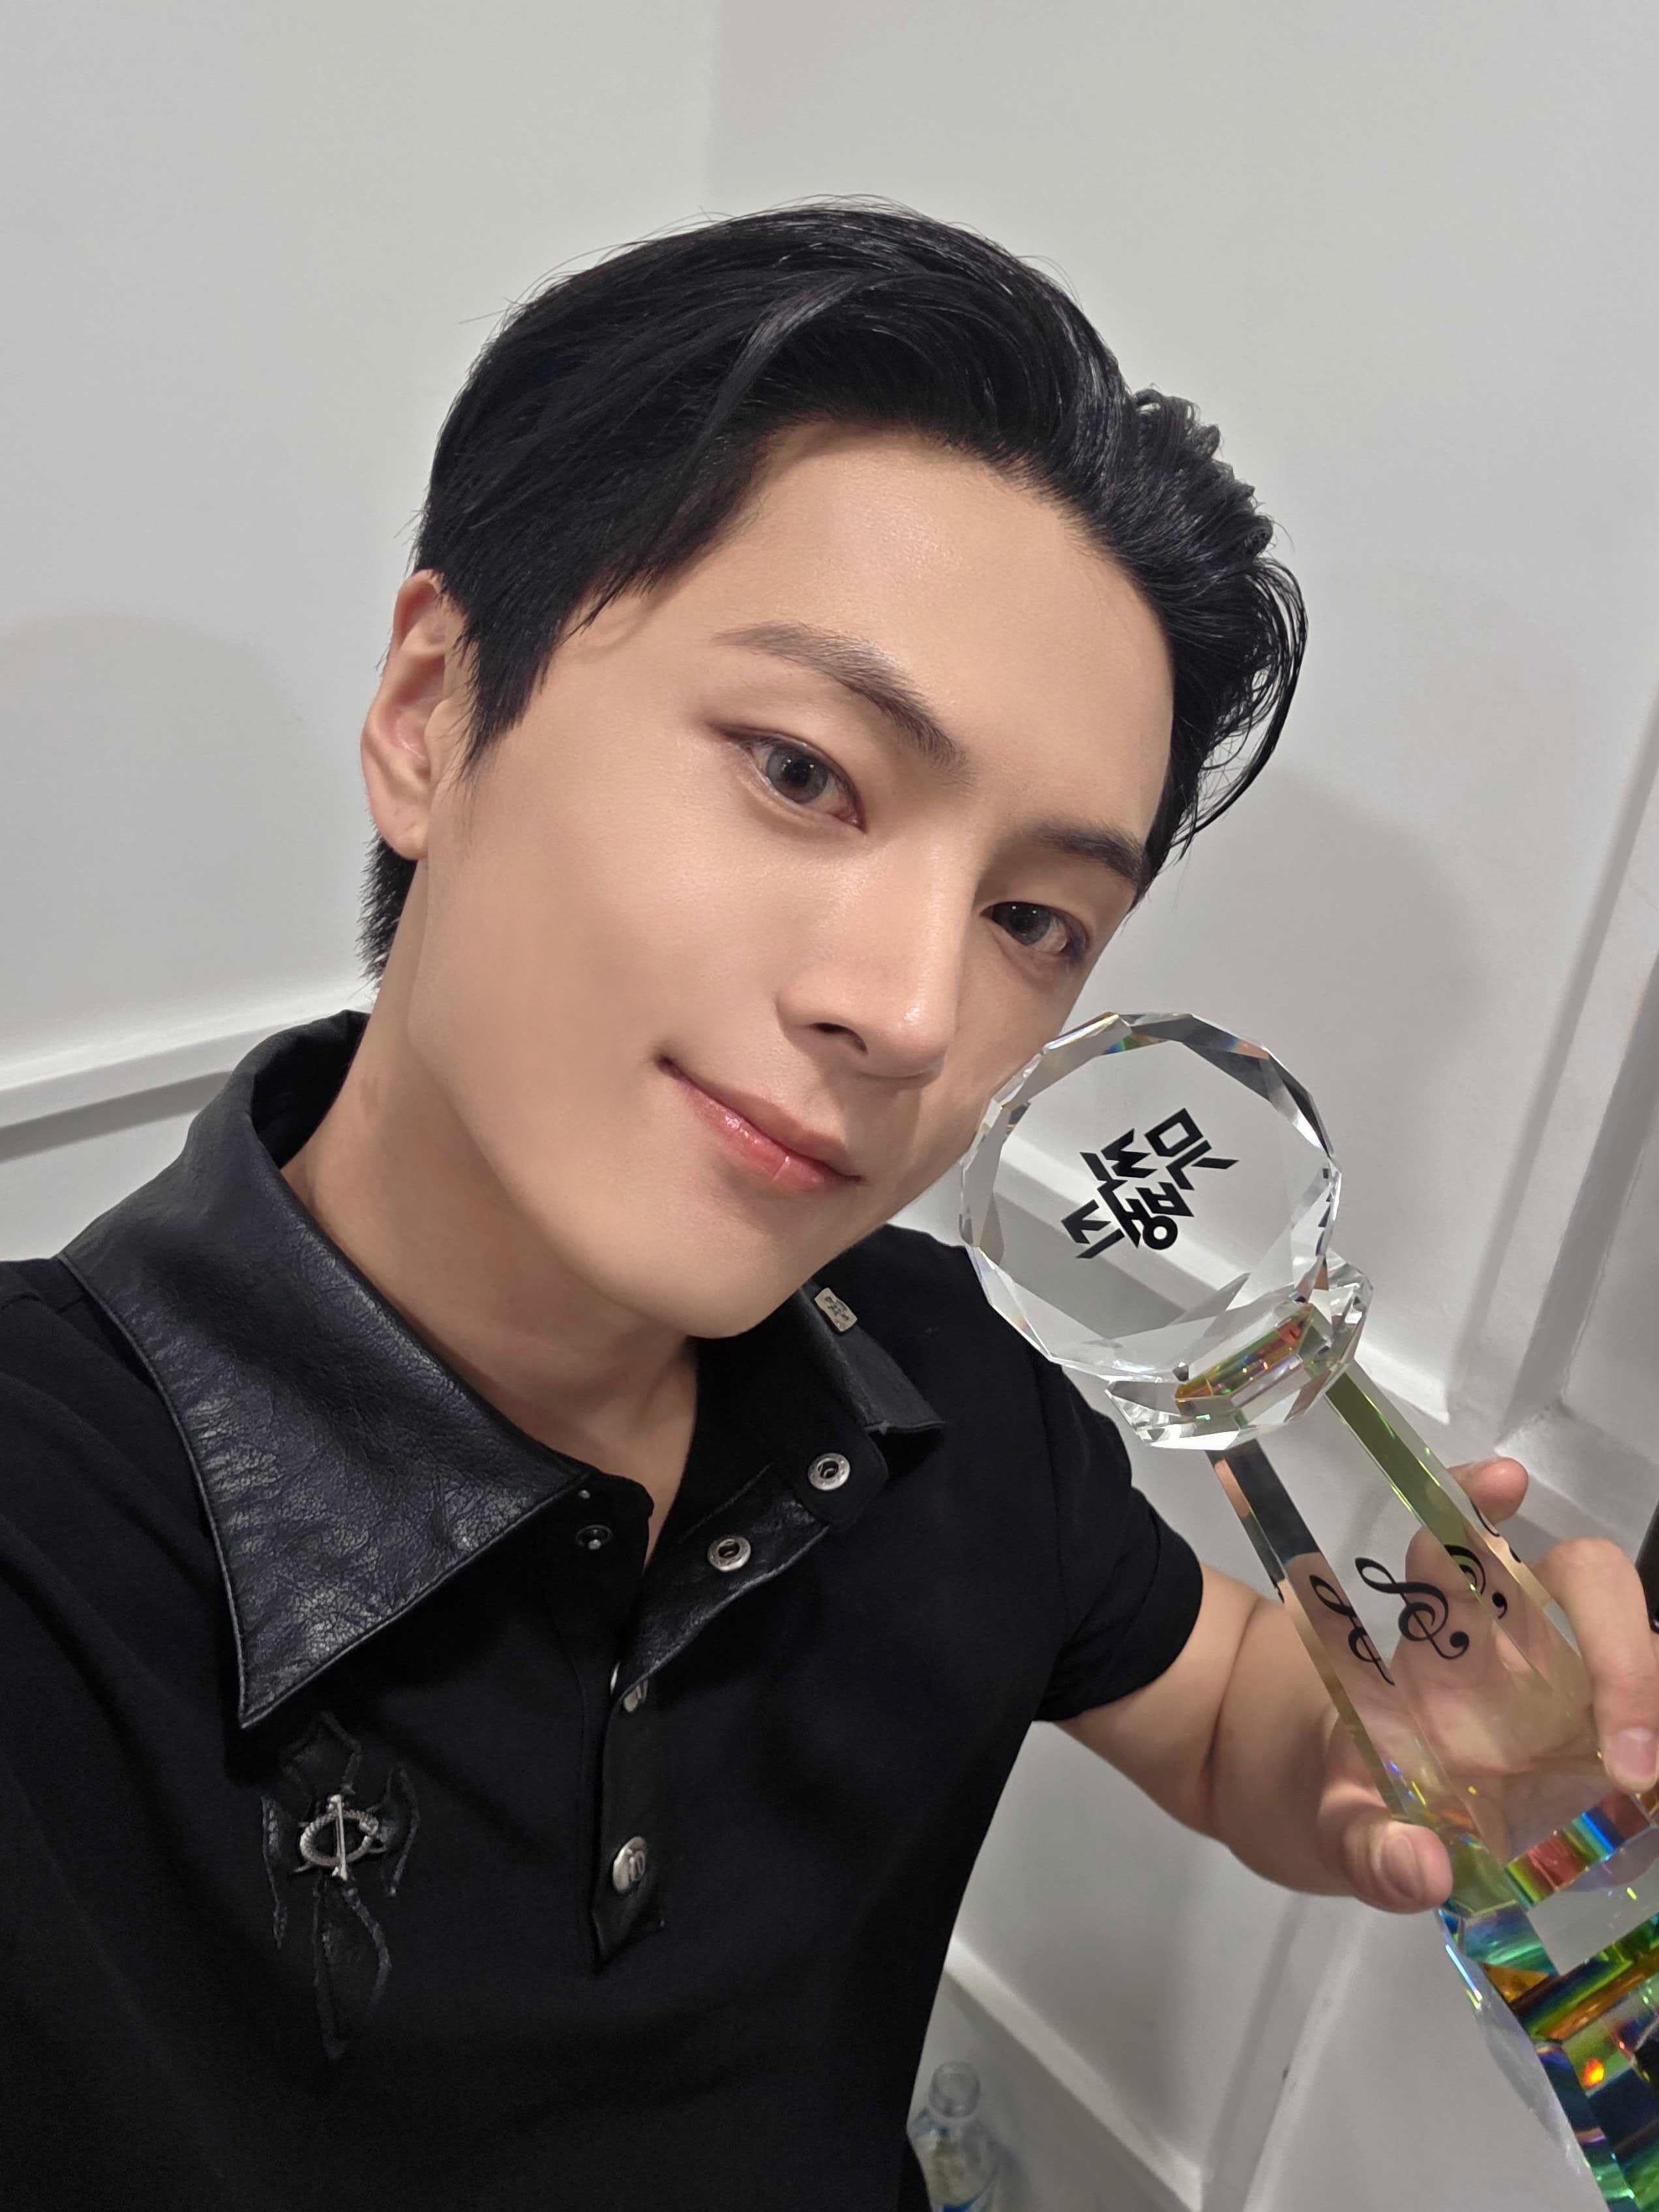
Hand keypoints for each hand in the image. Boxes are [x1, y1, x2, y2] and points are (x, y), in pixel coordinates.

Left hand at [1314, 1456, 1658, 1912]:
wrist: (1346, 1828)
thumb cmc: (1332, 1795)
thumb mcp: (1331, 1824)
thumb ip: (1365, 1844)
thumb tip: (1422, 1870)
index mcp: (1429, 1634)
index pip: (1456, 1540)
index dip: (1479, 1502)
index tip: (1506, 1482)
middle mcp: (1504, 1645)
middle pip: (1579, 1582)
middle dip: (1617, 1636)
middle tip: (1627, 1752)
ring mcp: (1557, 1688)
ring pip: (1624, 1645)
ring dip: (1643, 1687)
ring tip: (1638, 1781)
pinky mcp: (1586, 1738)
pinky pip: (1631, 1724)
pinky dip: (1647, 1732)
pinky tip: (1642, 1796)